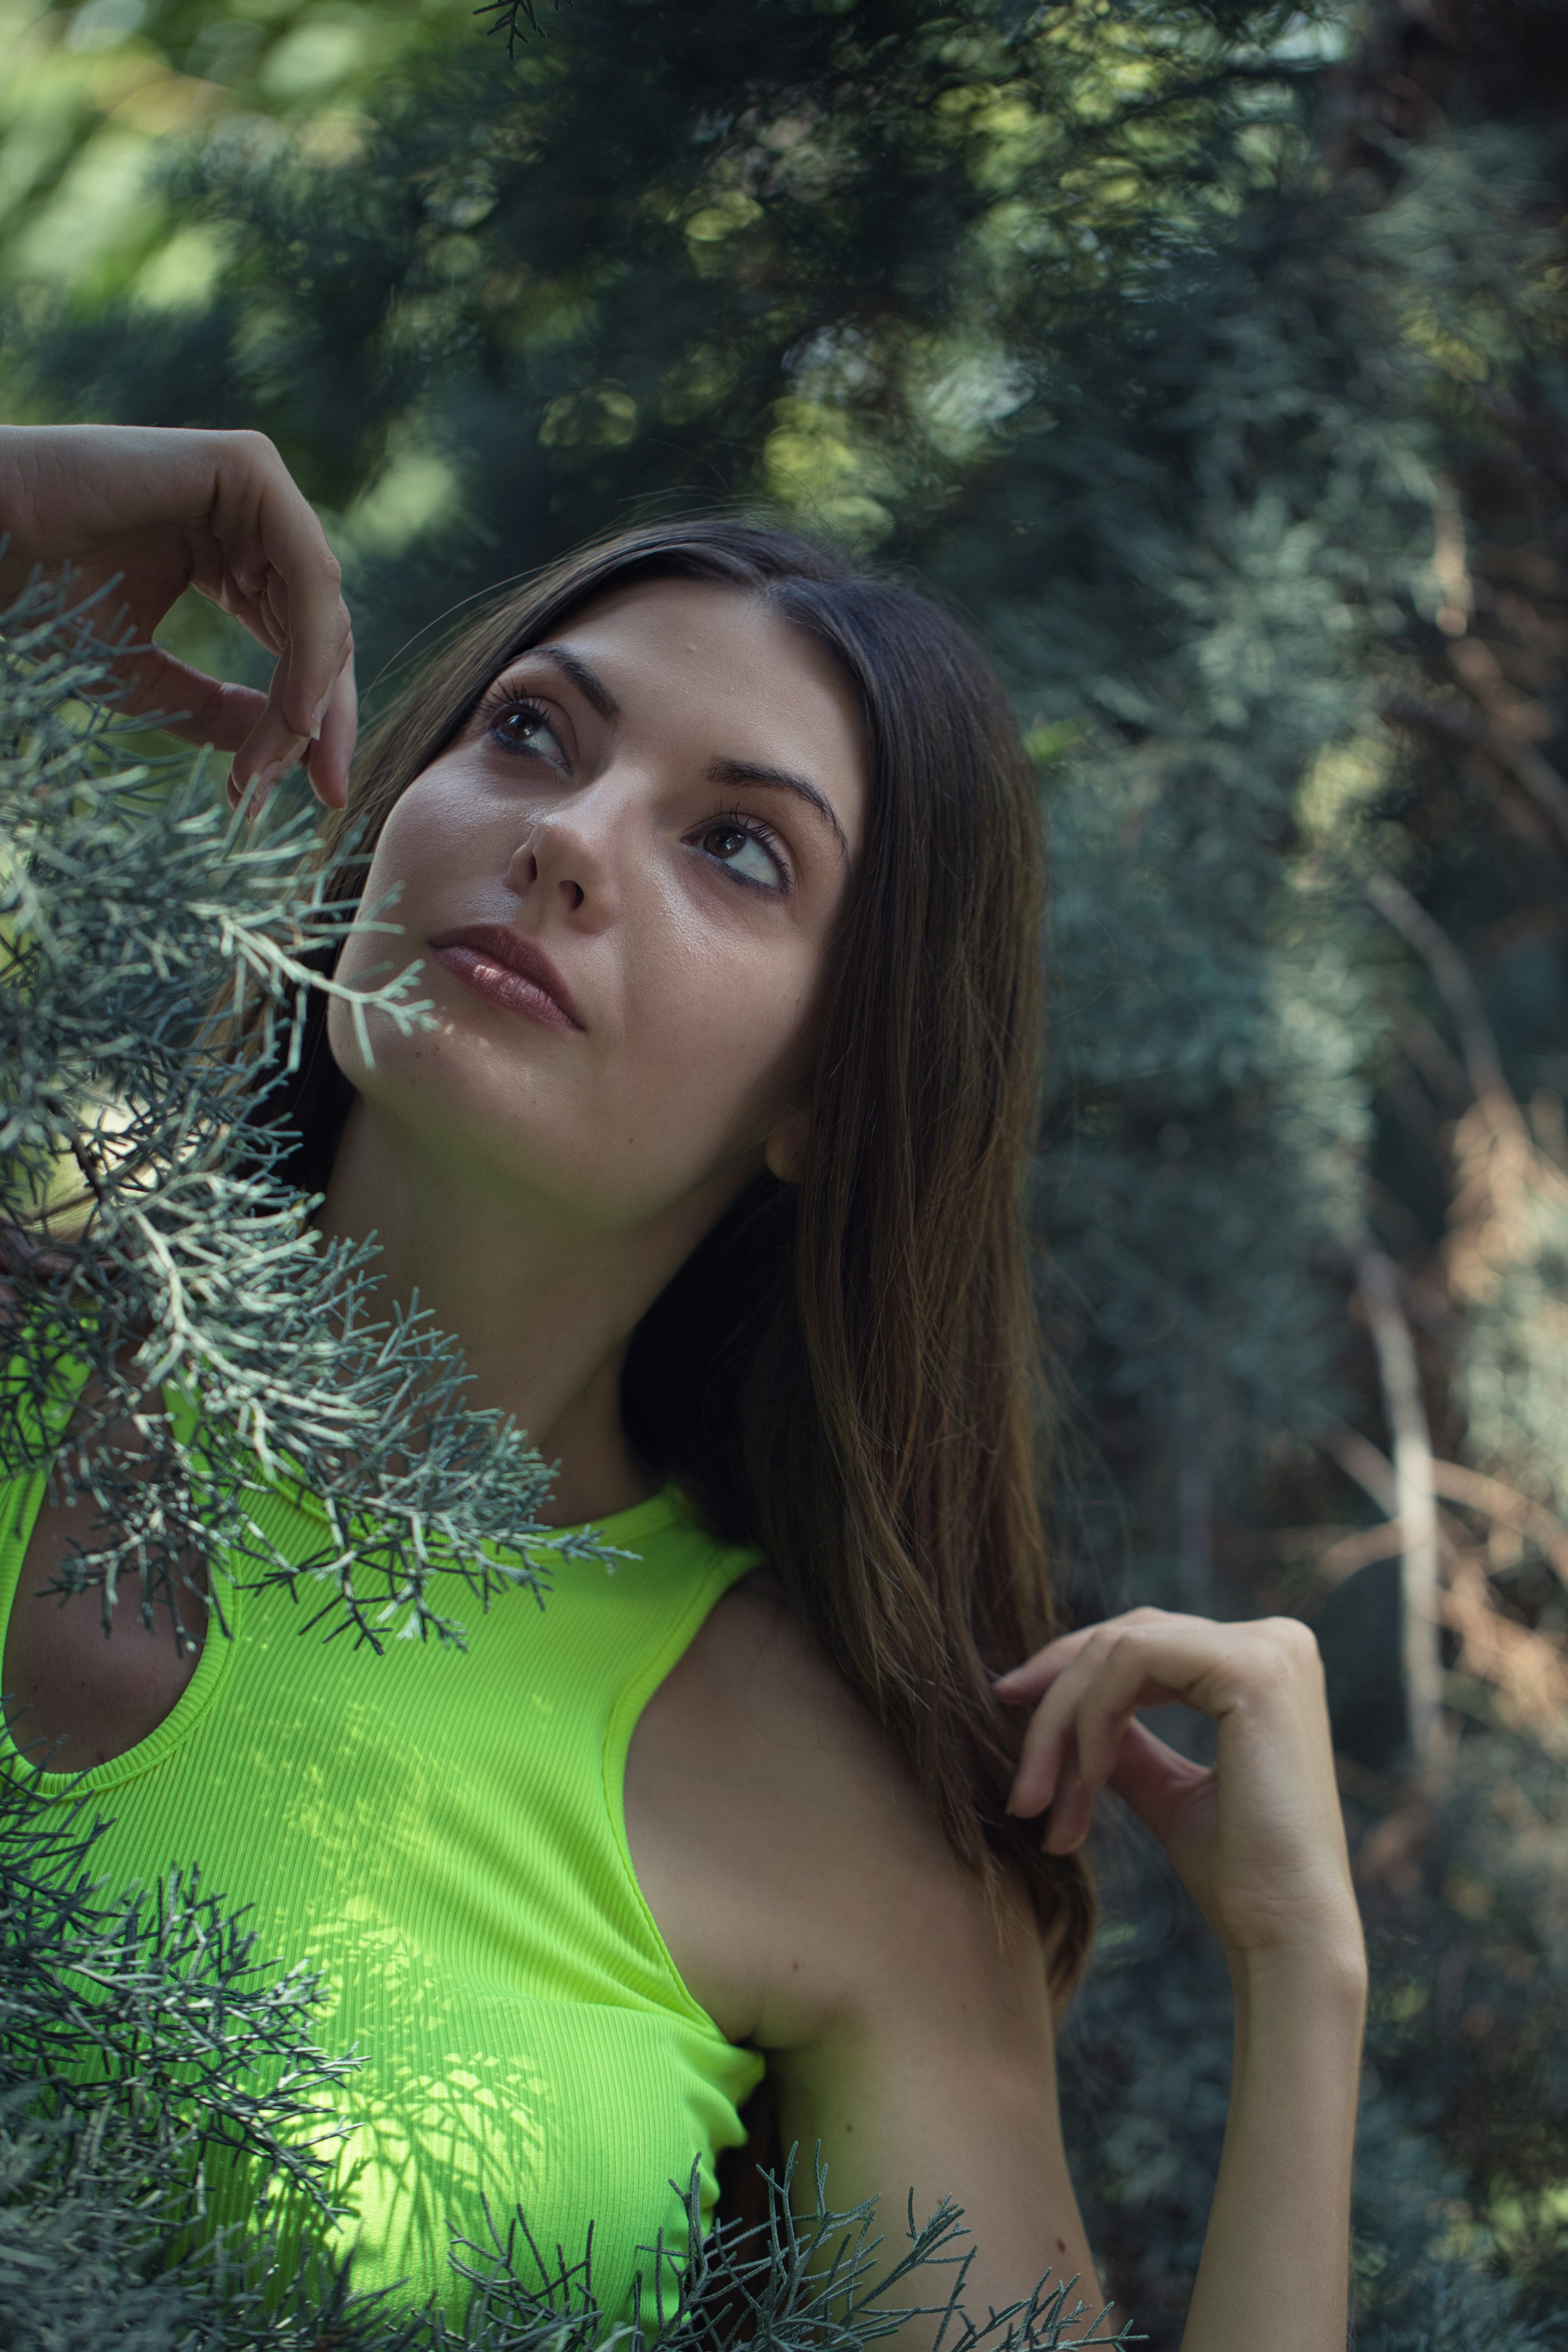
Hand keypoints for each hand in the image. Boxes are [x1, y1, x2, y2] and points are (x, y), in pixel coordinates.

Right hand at [0, 423, 355, 811]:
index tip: (319, 794)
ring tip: (283, 762)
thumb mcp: (144, 676)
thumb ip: (213, 708)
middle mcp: (252, 517)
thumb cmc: (45, 601)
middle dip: (324, 718)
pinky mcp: (248, 466)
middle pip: (324, 630)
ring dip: (311, 697)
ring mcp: (254, 485)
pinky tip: (296, 712)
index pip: (300, 642)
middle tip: (324, 793)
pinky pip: (308, 572)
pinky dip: (309, 648)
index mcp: (231, 554)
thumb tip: (287, 737)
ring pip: (322, 608)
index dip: (312, 721)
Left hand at [996, 1607, 1362, 1966]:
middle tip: (1018, 1782)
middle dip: (1055, 1704)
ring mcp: (1268, 1647)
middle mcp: (1275, 1640)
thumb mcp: (1168, 1790)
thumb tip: (1065, 1707)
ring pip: (1117, 1648)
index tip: (1007, 1707)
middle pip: (1124, 1639)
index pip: (1141, 1643)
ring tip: (1042, 1803)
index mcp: (1263, 1665)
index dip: (1068, 1674)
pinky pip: (1131, 1660)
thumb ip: (1127, 1741)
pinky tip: (1091, 1778)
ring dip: (1062, 1724)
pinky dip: (1092, 1716)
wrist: (1286, 1933)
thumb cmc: (1238, 1876)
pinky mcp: (1251, 1667)